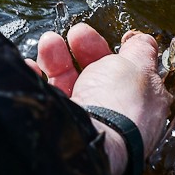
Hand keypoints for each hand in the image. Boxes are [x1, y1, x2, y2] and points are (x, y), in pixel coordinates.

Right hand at [25, 23, 173, 174]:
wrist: (86, 140)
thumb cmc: (120, 103)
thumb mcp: (139, 66)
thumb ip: (141, 51)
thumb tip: (144, 41)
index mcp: (145, 103)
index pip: (133, 75)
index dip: (120, 53)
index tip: (113, 38)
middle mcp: (119, 116)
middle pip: (99, 76)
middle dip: (85, 50)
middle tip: (76, 33)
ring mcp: (91, 124)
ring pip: (72, 86)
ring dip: (58, 59)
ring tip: (48, 42)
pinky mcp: (64, 130)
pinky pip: (49, 103)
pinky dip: (36, 82)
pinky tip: (30, 67)